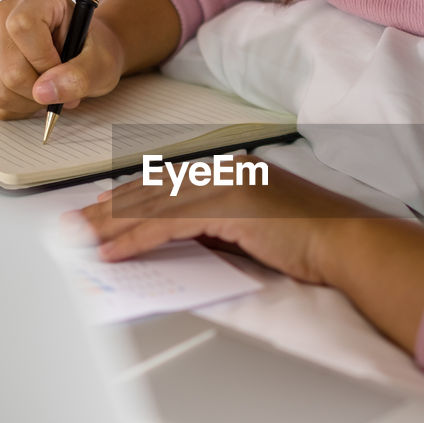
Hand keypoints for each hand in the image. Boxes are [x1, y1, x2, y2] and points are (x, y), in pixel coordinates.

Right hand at [0, 0, 124, 118]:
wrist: (85, 52)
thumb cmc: (93, 51)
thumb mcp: (101, 62)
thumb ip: (79, 75)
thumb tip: (43, 92)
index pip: (22, 27)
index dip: (42, 60)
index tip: (62, 69)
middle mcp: (5, 13)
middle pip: (10, 69)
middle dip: (41, 89)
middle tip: (63, 84)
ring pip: (0, 89)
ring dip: (31, 101)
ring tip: (51, 87)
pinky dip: (20, 106)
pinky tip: (36, 92)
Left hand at [76, 157, 423, 352]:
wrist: (351, 244)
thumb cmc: (318, 244)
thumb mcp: (262, 230)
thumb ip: (225, 228)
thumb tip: (194, 241)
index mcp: (235, 172)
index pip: (169, 185)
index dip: (129, 200)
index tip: (99, 211)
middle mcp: (226, 171)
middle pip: (153, 191)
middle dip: (108, 210)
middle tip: (72, 225)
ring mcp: (227, 185)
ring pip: (153, 207)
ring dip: (110, 227)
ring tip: (77, 242)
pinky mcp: (228, 207)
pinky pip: (167, 225)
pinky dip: (135, 239)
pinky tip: (111, 251)